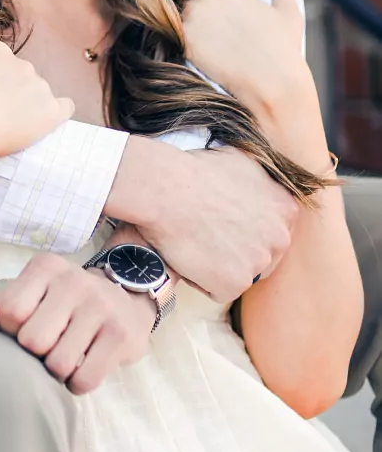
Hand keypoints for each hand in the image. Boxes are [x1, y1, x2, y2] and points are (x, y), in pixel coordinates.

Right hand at [0, 41, 73, 161]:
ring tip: (9, 126)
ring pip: (38, 94)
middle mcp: (21, 64)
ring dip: (27, 105)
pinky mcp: (50, 112)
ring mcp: (39, 88)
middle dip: (7, 92)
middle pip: (19, 77)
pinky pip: (64, 108)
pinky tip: (46, 122)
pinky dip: (58, 113)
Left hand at [0, 252, 154, 394]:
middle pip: (32, 340)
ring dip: (57, 371)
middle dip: (35, 353)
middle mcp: (74, 280)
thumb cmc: (67, 301)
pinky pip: (84, 379)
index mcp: (46, 267)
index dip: (11, 330)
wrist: (126, 301)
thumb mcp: (34, 291)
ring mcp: (100, 306)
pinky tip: (82, 368)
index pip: (10, 310)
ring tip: (65, 356)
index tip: (24, 329)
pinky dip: (77, 383)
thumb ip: (1, 303)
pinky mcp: (120, 334)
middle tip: (48, 346)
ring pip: (58, 364)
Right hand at [134, 144, 297, 300]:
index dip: (246, 229)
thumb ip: (262, 180)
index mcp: (285, 208)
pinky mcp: (236, 283)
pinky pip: (219, 290)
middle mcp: (280, 237)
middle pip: (261, 256)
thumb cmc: (195, 170)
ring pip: (239, 274)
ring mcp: (259, 262)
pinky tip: (188, 255)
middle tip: (207, 234)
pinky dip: (202, 280)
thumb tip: (259, 185)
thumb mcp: (241, 161)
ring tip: (194, 241)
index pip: (272, 230)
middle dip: (237, 250)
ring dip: (218, 265)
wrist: (166, 189)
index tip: (225, 223)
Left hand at [182, 0, 305, 113]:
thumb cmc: (283, 50)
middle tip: (192, 23)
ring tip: (187, 38)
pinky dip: (172, 40)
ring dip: (175, 22)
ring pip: (171, 14)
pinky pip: (168, 35)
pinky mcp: (184, 42)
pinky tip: (184, 50)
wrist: (273, 82)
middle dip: (183, 3)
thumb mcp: (287, 14)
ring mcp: (192, 19)